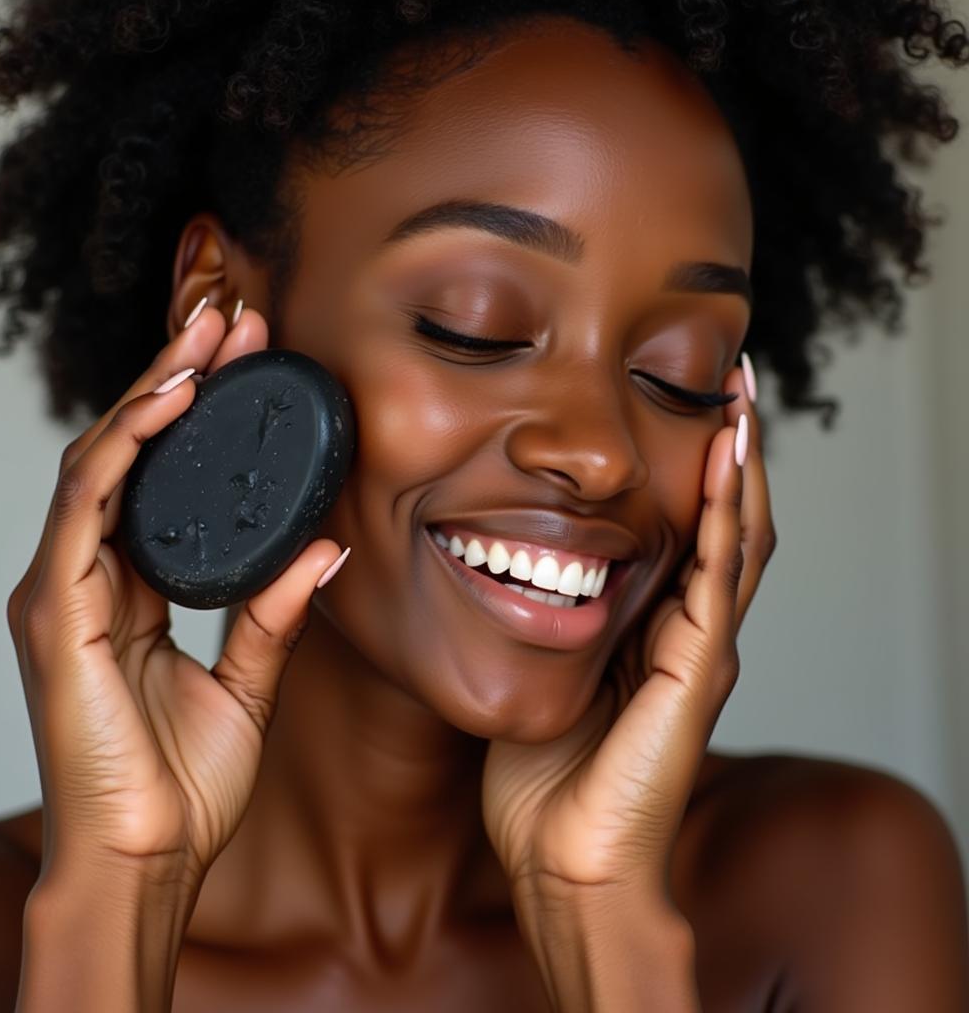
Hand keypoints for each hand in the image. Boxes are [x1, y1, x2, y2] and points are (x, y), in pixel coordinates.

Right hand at [8, 304, 346, 890]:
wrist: (146, 862)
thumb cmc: (182, 785)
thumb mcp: (248, 684)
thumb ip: (274, 614)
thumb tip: (321, 549)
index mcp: (134, 593)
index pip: (162, 481)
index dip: (200, 417)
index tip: (250, 364)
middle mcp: (92, 578)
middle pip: (133, 454)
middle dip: (179, 380)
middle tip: (231, 321)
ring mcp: (66, 588)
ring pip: (102, 460)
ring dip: (154, 391)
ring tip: (208, 335)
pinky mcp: (56, 610)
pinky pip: (85, 505)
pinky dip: (125, 445)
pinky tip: (170, 401)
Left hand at [482, 363, 774, 908]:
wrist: (565, 860)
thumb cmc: (546, 782)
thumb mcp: (538, 678)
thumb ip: (541, 627)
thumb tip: (505, 576)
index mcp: (651, 635)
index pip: (685, 537)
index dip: (691, 477)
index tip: (682, 414)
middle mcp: (686, 634)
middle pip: (723, 525)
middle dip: (728, 455)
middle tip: (728, 385)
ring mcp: (700, 649)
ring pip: (736, 537)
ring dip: (740, 466)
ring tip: (740, 401)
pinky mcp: (699, 668)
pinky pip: (718, 573)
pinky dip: (726, 513)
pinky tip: (728, 461)